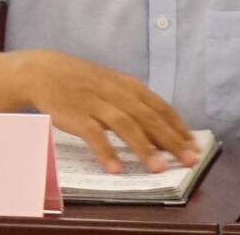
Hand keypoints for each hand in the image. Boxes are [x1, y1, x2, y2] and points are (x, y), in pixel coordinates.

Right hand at [24, 50, 197, 173]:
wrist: (45, 71)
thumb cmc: (85, 82)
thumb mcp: (114, 86)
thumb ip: (135, 104)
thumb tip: (162, 128)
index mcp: (129, 86)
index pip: (161, 107)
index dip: (178, 127)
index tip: (194, 145)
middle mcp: (117, 93)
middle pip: (149, 118)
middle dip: (171, 140)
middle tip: (188, 160)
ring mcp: (97, 103)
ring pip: (125, 125)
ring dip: (143, 148)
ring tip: (158, 168)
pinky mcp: (76, 114)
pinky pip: (93, 134)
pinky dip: (105, 151)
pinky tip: (115, 168)